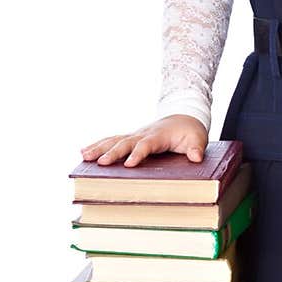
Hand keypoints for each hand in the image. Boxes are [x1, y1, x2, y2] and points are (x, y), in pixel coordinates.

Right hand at [80, 114, 206, 167]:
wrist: (184, 116)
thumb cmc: (190, 131)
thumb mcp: (198, 139)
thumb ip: (196, 148)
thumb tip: (196, 157)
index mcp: (158, 136)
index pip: (146, 145)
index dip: (137, 154)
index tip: (128, 164)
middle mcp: (143, 134)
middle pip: (125, 142)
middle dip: (112, 153)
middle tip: (100, 163)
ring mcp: (135, 135)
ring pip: (114, 140)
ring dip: (99, 147)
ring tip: (84, 156)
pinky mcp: (131, 138)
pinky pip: (113, 141)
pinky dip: (99, 145)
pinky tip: (85, 152)